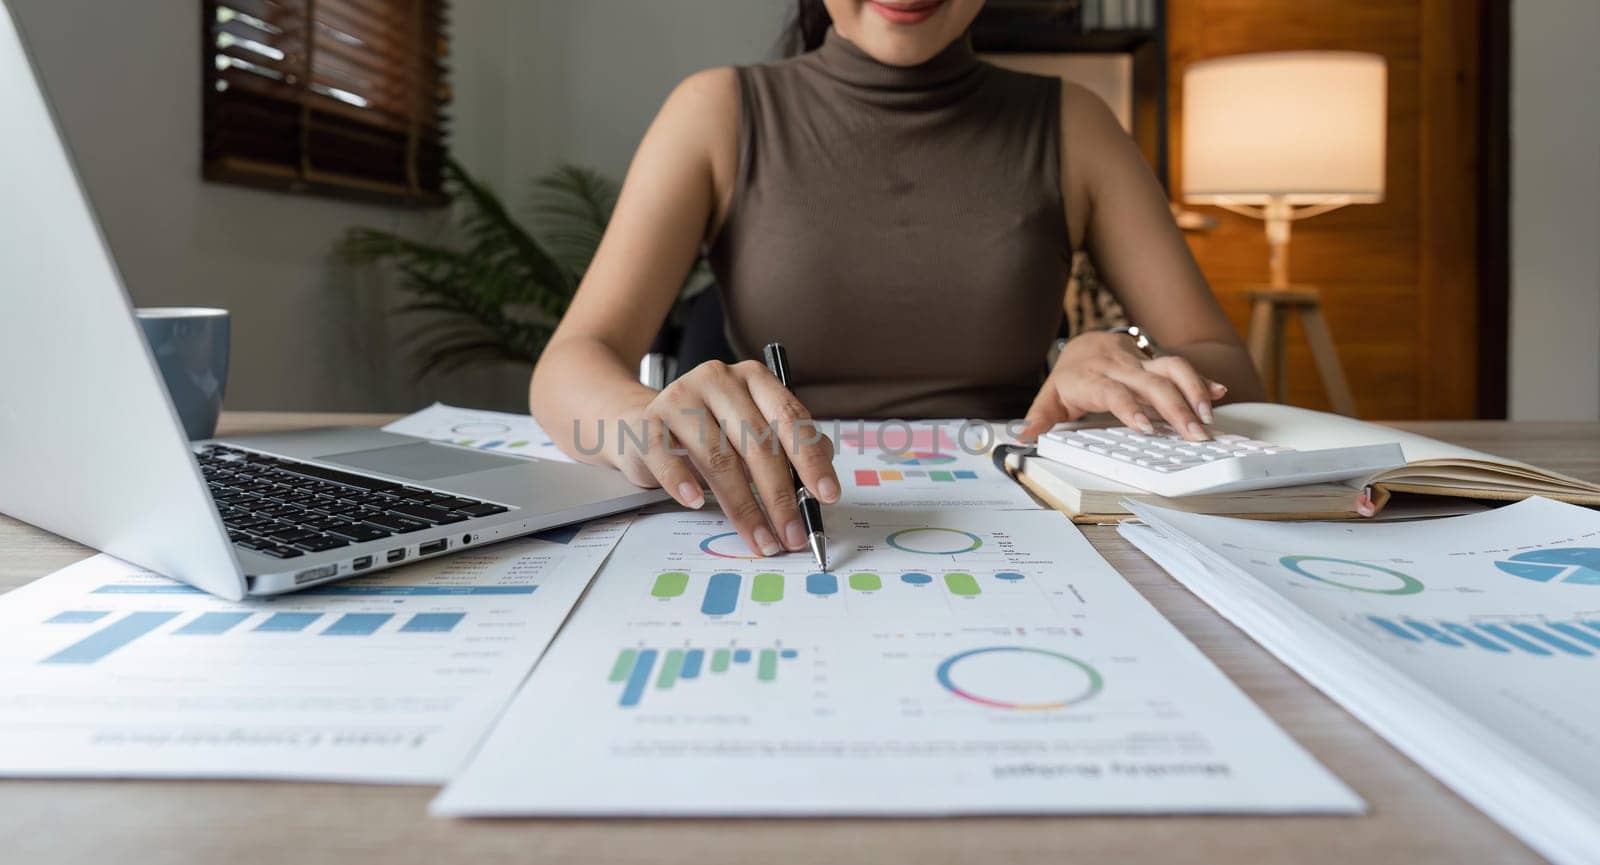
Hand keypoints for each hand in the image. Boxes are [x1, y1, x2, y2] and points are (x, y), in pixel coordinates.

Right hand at [611, 360, 839, 557]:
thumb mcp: (754, 433)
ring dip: (743, 507)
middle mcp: (719, 380)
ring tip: (760, 540)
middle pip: (758, 443)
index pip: (790, 418)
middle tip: (793, 534)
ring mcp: (680, 398)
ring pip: (718, 457)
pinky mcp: (648, 421)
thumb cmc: (711, 432)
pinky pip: (667, 455)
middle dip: (780, 497)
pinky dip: (683, 482)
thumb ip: (792, 449)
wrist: (646, 425)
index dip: (811, 461)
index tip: (827, 496)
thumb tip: (821, 483)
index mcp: (755, 379)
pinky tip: (696, 503)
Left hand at [1018, 331, 1228, 441]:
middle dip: (1176, 408)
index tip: (1146, 428)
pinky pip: (1182, 366)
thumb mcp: (1050, 398)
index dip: (1130, 408)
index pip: (1114, 392)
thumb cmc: (1070, 376)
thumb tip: (1021, 436)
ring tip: (1208, 416)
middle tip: (1193, 434)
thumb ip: (1039, 419)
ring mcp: (1141, 362)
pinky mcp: (1156, 361)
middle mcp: (1119, 367)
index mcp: (1092, 378)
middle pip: (1151, 383)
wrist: (1084, 343)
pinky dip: (1201, 380)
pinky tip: (1218, 393)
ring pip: (1171, 368)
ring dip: (1193, 391)